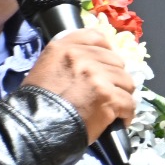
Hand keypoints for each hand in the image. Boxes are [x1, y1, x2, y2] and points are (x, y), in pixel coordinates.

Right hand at [21, 30, 136, 138]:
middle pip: (116, 62)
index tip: (106, 64)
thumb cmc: (38, 102)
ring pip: (127, 81)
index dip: (106, 51)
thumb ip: (68, 59)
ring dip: (122, 95)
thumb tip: (93, 61)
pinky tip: (118, 120)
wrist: (36, 127)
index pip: (97, 37)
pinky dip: (126, 114)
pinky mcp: (108, 96)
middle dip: (114, 77)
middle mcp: (81, 57)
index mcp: (64, 48)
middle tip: (106, 92)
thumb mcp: (45, 68)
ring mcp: (96, 76)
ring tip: (113, 107)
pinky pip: (129, 103)